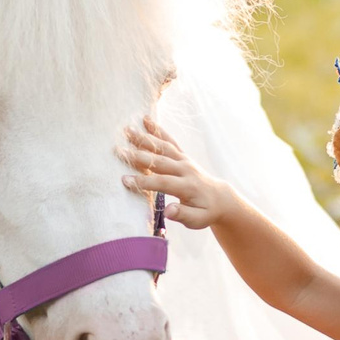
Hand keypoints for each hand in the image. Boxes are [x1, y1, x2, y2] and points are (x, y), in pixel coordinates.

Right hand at [118, 114, 232, 230]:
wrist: (221, 198)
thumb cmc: (206, 212)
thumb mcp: (198, 219)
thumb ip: (184, 215)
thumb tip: (168, 211)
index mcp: (187, 186)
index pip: (163, 182)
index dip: (144, 181)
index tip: (125, 179)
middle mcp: (185, 169)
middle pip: (159, 161)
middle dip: (138, 156)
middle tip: (118, 151)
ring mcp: (184, 160)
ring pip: (162, 147)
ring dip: (144, 138)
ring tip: (127, 130)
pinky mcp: (182, 155)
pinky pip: (169, 140)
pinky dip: (158, 130)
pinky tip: (146, 119)